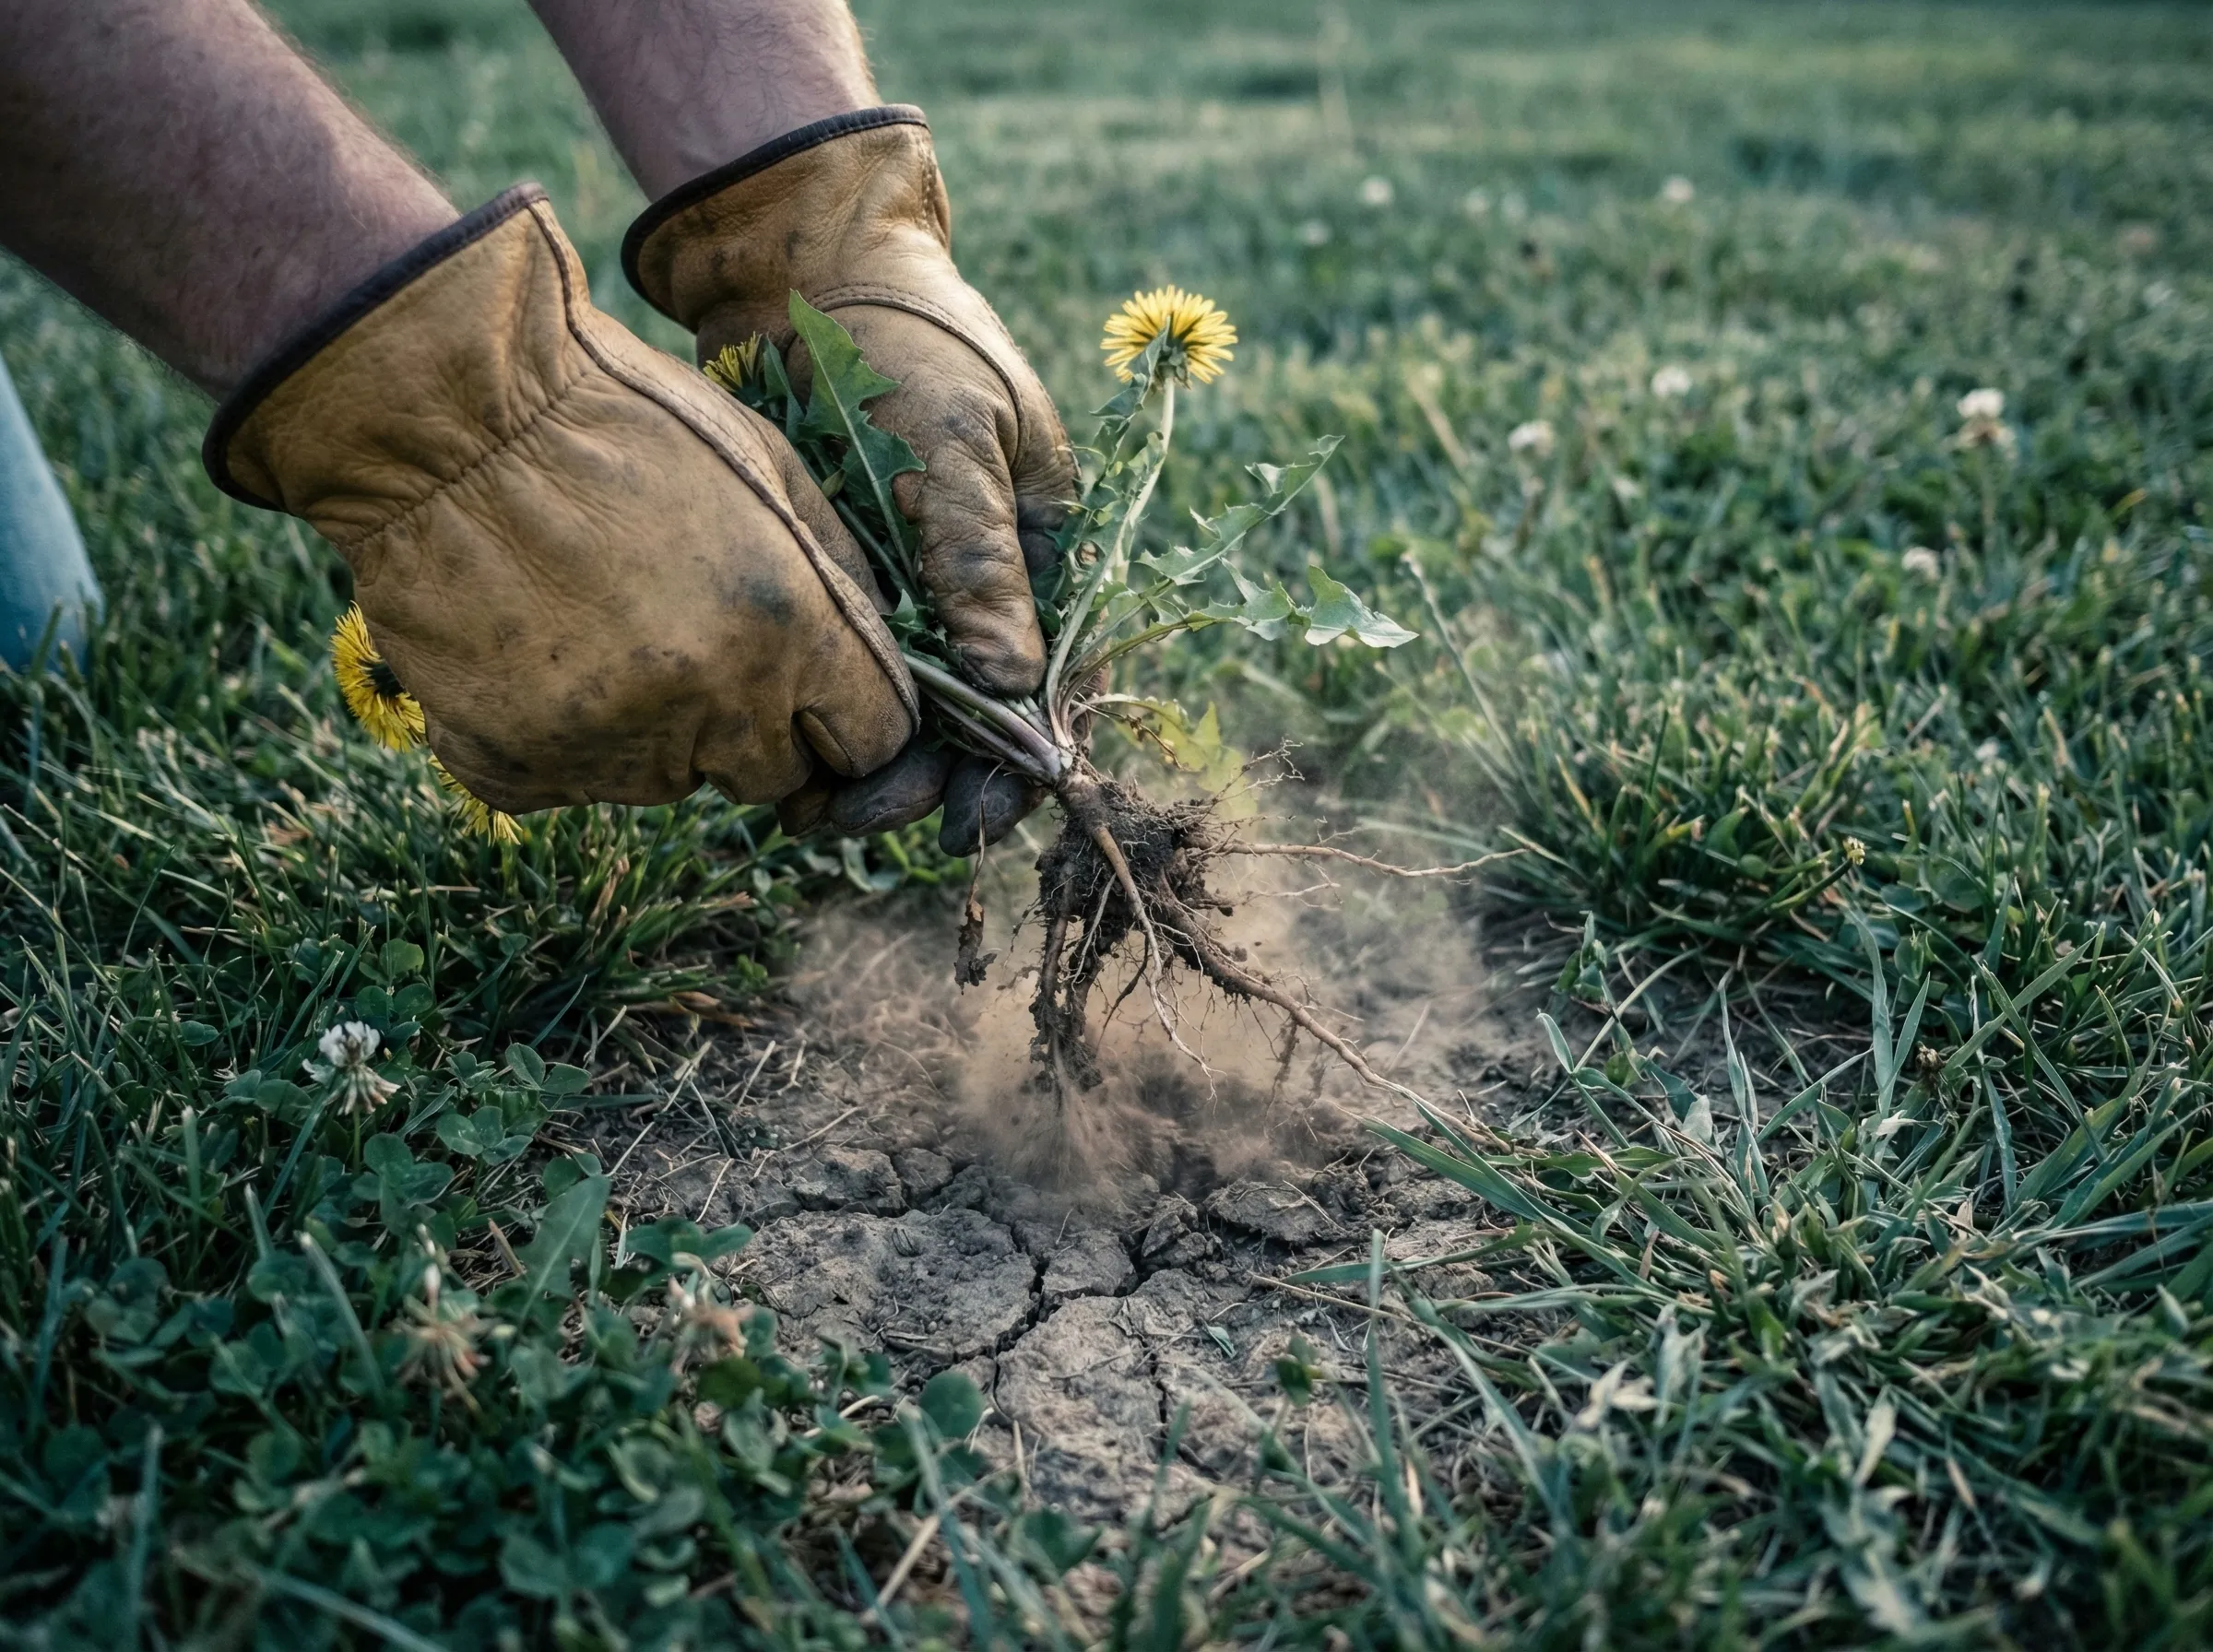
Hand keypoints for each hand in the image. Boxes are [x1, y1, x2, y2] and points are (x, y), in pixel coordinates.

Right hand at [207, 187, 915, 813]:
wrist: (445, 416)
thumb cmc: (623, 420)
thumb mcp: (772, 472)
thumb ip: (841, 585)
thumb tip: (878, 667)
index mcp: (789, 632)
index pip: (875, 743)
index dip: (852, 718)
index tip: (821, 690)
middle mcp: (707, 708)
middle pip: (776, 778)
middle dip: (757, 726)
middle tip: (695, 633)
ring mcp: (606, 746)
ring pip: (671, 778)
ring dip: (658, 725)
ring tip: (601, 614)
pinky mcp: (513, 765)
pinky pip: (570, 781)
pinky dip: (563, 733)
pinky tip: (539, 644)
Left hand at [624, 106, 1073, 849]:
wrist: (804, 268)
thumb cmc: (904, 336)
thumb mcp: (957, 440)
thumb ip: (982, 562)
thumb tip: (1011, 689)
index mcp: (1045, 556)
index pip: (1050, 690)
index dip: (1015, 769)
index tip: (967, 824)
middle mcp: (982, 589)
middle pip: (973, 722)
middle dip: (927, 783)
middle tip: (859, 819)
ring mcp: (911, 590)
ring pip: (904, 711)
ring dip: (867, 768)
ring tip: (809, 812)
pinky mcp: (844, 586)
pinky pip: (843, 672)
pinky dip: (818, 718)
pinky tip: (779, 758)